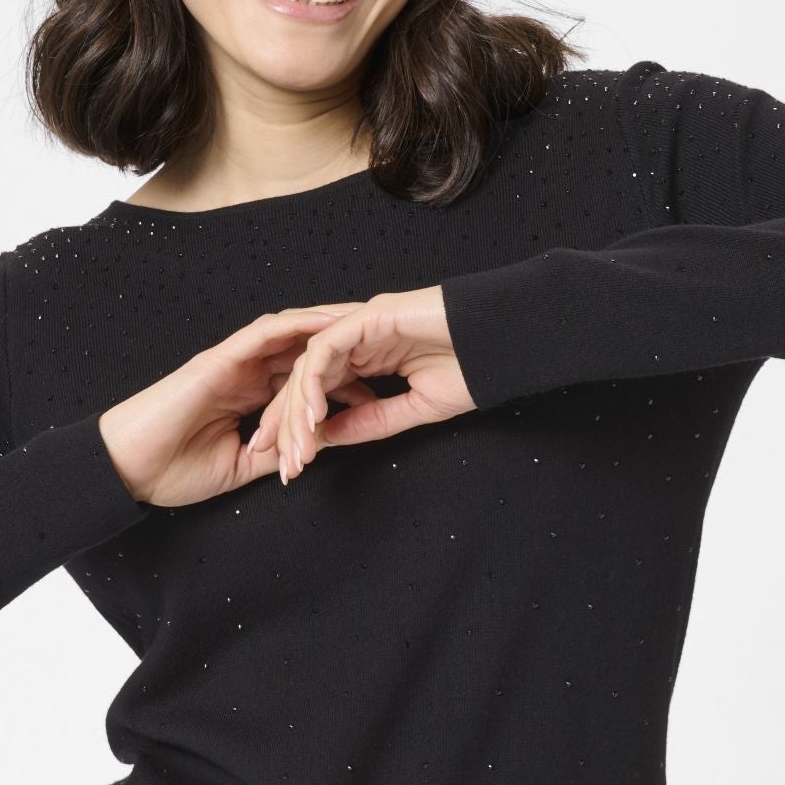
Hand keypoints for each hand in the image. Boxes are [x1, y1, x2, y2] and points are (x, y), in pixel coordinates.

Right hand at [97, 303, 372, 507]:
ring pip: (290, 332)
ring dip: (327, 323)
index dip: (341, 380)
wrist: (126, 467)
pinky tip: (328, 321)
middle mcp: (244, 373)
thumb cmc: (171, 471)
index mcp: (249, 398)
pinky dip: (297, 325)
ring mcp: (232, 362)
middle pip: (303, 349)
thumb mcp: (239, 466)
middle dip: (345, 343)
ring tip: (366, 317)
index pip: (303, 380)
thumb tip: (315, 447)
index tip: (380, 387)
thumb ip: (275, 452)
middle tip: (387, 338)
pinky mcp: (219, 358)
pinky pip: (264, 333)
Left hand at [246, 286, 475, 483]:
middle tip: (280, 466)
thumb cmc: (471, 370)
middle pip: (303, 383)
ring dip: (297, 412)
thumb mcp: (413, 409)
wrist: (504, 340)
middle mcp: (355, 341)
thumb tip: (328, 440)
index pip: (319, 395)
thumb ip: (370, 422)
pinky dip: (314, 384)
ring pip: (307, 369)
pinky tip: (312, 416)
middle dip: (286, 425)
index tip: (291, 467)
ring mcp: (358, 325)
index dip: (301, 430)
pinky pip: (325, 350)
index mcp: (366, 360)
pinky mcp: (366, 316)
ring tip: (297, 451)